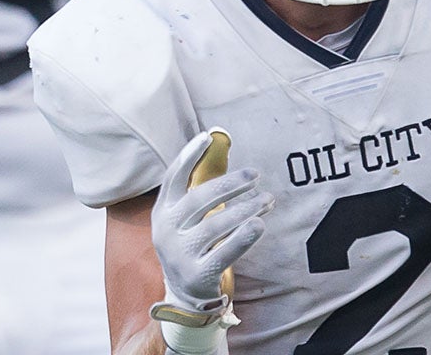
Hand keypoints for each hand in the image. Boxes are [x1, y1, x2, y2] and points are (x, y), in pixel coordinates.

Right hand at [151, 131, 272, 322]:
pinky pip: (224, 252)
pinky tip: (260, 224)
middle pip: (199, 200)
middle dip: (229, 184)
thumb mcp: (186, 217)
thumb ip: (198, 187)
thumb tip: (219, 141)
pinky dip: (243, 237)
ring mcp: (179, 255)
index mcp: (162, 212)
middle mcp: (166, 232)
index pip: (172, 178)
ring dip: (245, 209)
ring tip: (267, 199)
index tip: (206, 137)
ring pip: (215, 225)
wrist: (184, 293)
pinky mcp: (197, 275)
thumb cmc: (192, 243)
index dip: (188, 156)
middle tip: (255, 174)